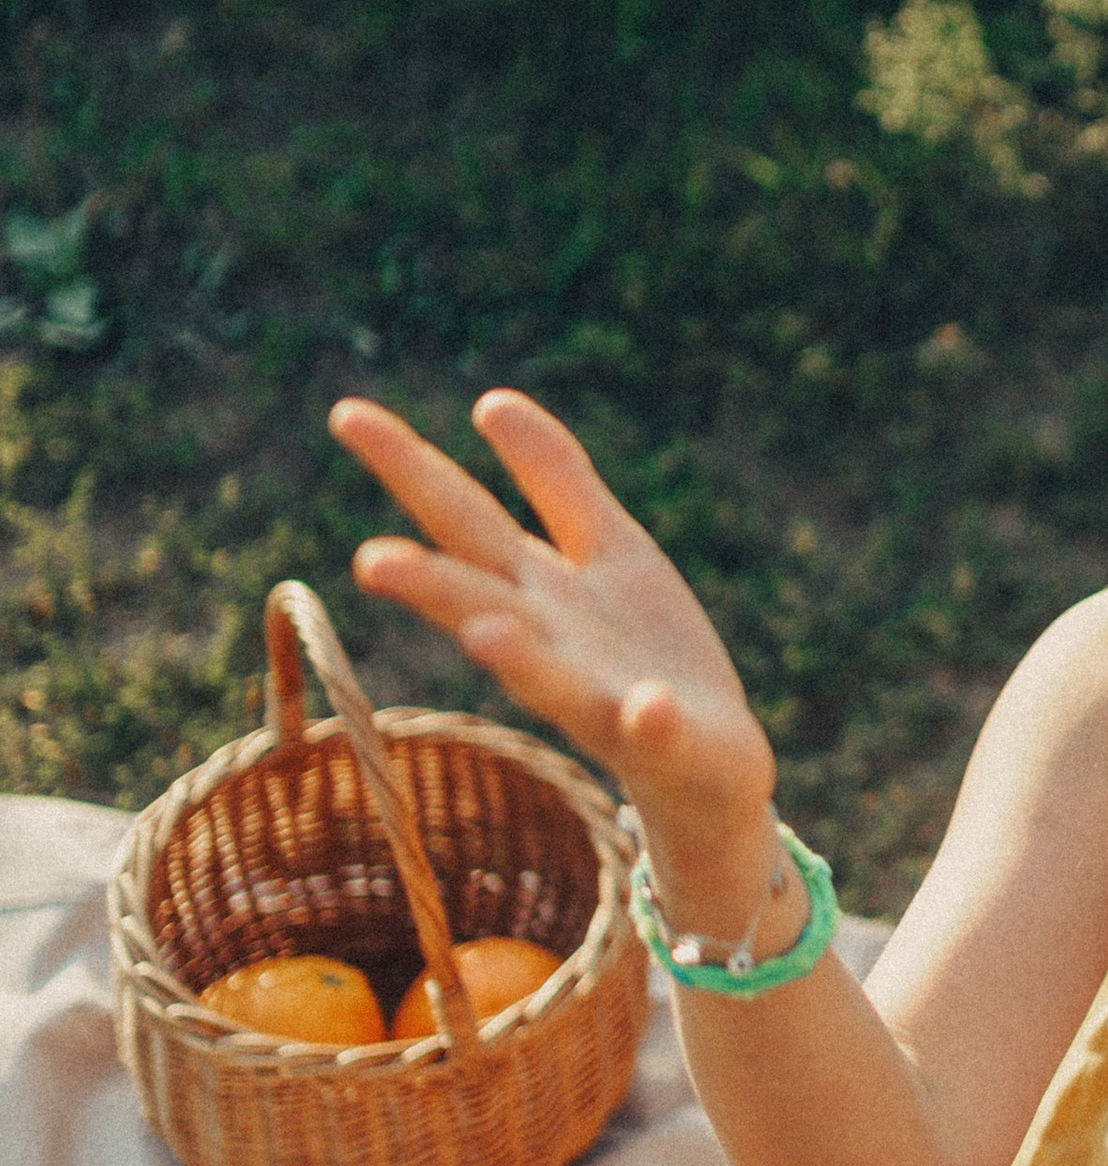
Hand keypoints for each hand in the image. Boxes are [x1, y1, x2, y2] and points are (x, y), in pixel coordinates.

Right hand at [331, 392, 776, 912]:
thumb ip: (556, 478)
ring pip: (546, 677)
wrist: (705, 766)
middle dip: (427, 582)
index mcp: (537, 586)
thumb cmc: (640, 652)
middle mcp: (550, 641)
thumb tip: (489, 400)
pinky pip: (654, 730)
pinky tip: (648, 706)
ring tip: (484, 635)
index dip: (408, 464)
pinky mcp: (662, 739)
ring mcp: (601, 695)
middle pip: (480, 600)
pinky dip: (649, 719)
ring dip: (516, 656)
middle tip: (369, 559)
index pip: (461, 516)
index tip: (344, 414)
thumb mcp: (607, 546)